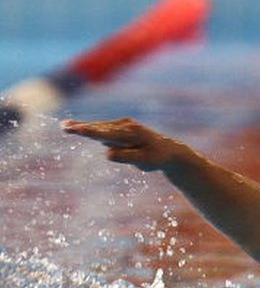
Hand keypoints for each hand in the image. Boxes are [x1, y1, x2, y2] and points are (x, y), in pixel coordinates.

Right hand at [62, 117, 189, 171]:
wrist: (168, 150)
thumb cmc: (156, 158)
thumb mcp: (145, 162)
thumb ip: (127, 157)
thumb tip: (107, 154)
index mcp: (132, 134)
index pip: (108, 134)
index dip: (92, 133)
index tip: (79, 130)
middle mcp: (126, 125)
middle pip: (100, 128)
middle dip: (82, 128)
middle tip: (64, 126)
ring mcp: (122, 125)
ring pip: (100, 128)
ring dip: (83, 127)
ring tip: (64, 126)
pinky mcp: (119, 127)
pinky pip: (102, 129)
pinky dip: (89, 128)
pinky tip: (72, 125)